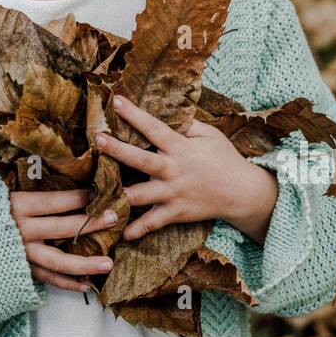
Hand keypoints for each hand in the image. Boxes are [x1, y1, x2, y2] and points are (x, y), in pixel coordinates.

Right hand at [8, 188, 117, 292]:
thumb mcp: (3, 190)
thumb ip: (30, 186)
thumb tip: (62, 170)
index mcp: (17, 206)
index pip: (54, 202)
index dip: (78, 198)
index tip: (99, 192)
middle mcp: (21, 230)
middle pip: (62, 228)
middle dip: (90, 223)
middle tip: (114, 218)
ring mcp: (22, 253)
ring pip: (58, 261)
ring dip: (85, 263)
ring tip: (108, 263)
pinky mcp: (21, 269)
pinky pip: (47, 278)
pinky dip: (67, 284)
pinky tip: (86, 284)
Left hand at [94, 94, 276, 241]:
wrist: (241, 192)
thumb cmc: (224, 158)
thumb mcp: (210, 135)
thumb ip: (187, 124)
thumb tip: (169, 112)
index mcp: (180, 148)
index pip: (154, 128)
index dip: (135, 114)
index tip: (117, 101)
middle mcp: (173, 170)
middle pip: (140, 160)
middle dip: (117, 150)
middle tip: (97, 139)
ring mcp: (172, 194)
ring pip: (139, 196)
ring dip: (118, 196)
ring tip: (94, 197)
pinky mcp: (175, 213)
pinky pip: (152, 223)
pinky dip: (137, 230)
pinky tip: (121, 235)